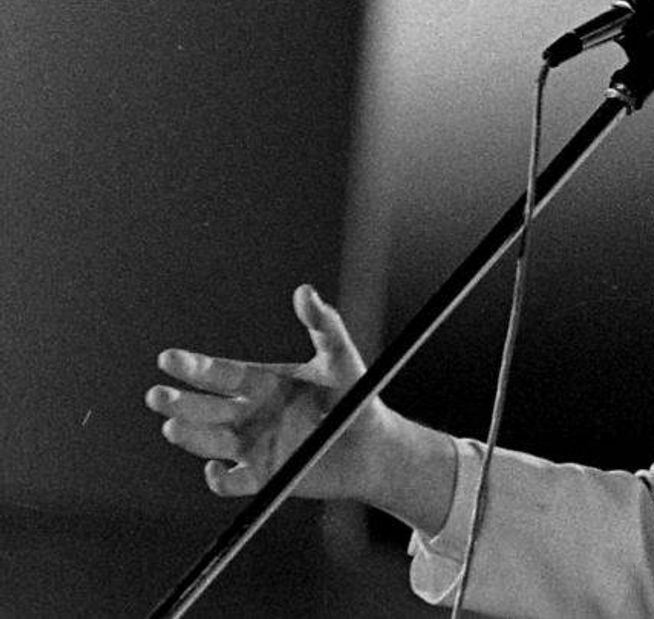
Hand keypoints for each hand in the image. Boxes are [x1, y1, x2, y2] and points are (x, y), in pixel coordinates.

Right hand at [146, 284, 389, 501]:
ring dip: (189, 436)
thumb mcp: (340, 358)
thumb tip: (305, 291)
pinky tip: (215, 469)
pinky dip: (218, 480)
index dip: (193, 367)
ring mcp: (253, 446)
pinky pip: (232, 483)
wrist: (375, 445)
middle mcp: (250, 414)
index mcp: (261, 383)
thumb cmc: (356, 396)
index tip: (168, 358)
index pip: (219, 374)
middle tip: (156, 396)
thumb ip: (323, 325)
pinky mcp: (264, 477)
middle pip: (205, 408)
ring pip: (209, 442)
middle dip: (180, 402)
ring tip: (172, 425)